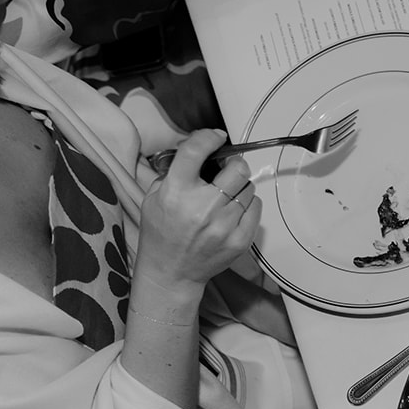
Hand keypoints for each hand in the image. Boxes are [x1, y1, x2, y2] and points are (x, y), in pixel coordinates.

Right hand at [135, 129, 259, 298]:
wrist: (171, 271)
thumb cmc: (161, 233)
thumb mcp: (153, 197)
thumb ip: (175, 172)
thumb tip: (200, 151)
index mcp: (176, 192)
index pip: (197, 151)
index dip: (208, 137)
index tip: (215, 137)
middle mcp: (203, 207)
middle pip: (237, 169)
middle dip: (234, 164)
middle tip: (227, 168)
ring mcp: (225, 225)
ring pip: (248, 188)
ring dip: (239, 186)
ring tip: (226, 195)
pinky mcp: (240, 239)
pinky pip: (255, 207)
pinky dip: (247, 204)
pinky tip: (233, 211)